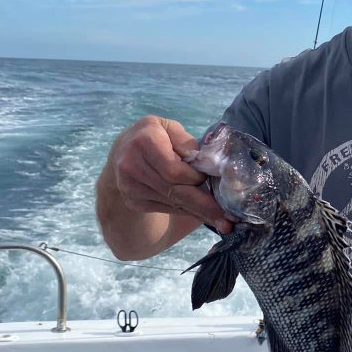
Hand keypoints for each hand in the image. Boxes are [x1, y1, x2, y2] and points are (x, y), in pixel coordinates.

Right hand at [110, 116, 233, 233]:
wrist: (122, 151)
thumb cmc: (155, 136)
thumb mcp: (170, 129)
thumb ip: (188, 143)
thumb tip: (210, 162)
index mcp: (144, 141)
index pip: (174, 170)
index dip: (195, 177)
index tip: (210, 179)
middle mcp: (132, 165)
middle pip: (174, 191)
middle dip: (204, 206)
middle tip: (229, 221)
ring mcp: (130, 186)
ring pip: (173, 203)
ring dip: (199, 213)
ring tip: (223, 222)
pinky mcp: (133, 201)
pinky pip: (167, 208)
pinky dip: (186, 211)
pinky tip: (202, 214)